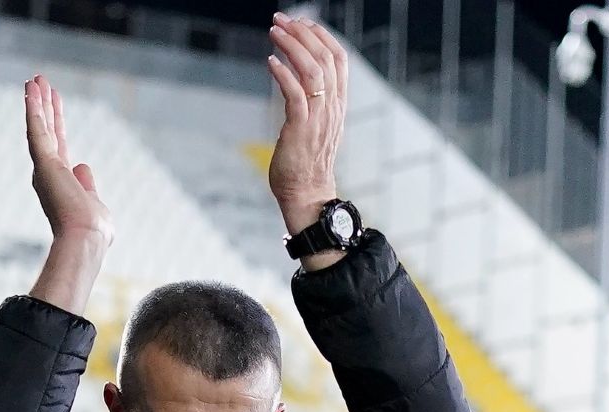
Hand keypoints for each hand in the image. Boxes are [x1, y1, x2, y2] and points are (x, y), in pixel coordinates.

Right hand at [25, 75, 111, 245]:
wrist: (85, 240)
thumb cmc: (92, 230)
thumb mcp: (93, 202)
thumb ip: (87, 184)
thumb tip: (83, 165)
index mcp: (61, 181)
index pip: (59, 144)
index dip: (56, 121)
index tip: (54, 101)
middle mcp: (48, 172)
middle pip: (47, 130)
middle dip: (44, 105)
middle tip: (39, 80)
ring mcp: (45, 168)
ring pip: (40, 127)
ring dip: (37, 101)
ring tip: (34, 78)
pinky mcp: (45, 164)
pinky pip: (37, 131)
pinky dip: (33, 109)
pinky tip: (31, 89)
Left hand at [266, 13, 345, 234]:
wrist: (307, 194)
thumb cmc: (305, 162)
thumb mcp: (314, 125)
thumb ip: (310, 100)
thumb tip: (293, 76)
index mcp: (338, 105)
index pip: (338, 60)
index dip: (321, 36)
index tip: (301, 22)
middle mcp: (332, 108)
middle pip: (326, 59)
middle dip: (303, 33)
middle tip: (280, 20)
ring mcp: (319, 119)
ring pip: (313, 72)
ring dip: (292, 47)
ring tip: (274, 32)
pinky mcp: (301, 130)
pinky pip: (295, 95)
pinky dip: (283, 74)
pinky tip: (270, 62)